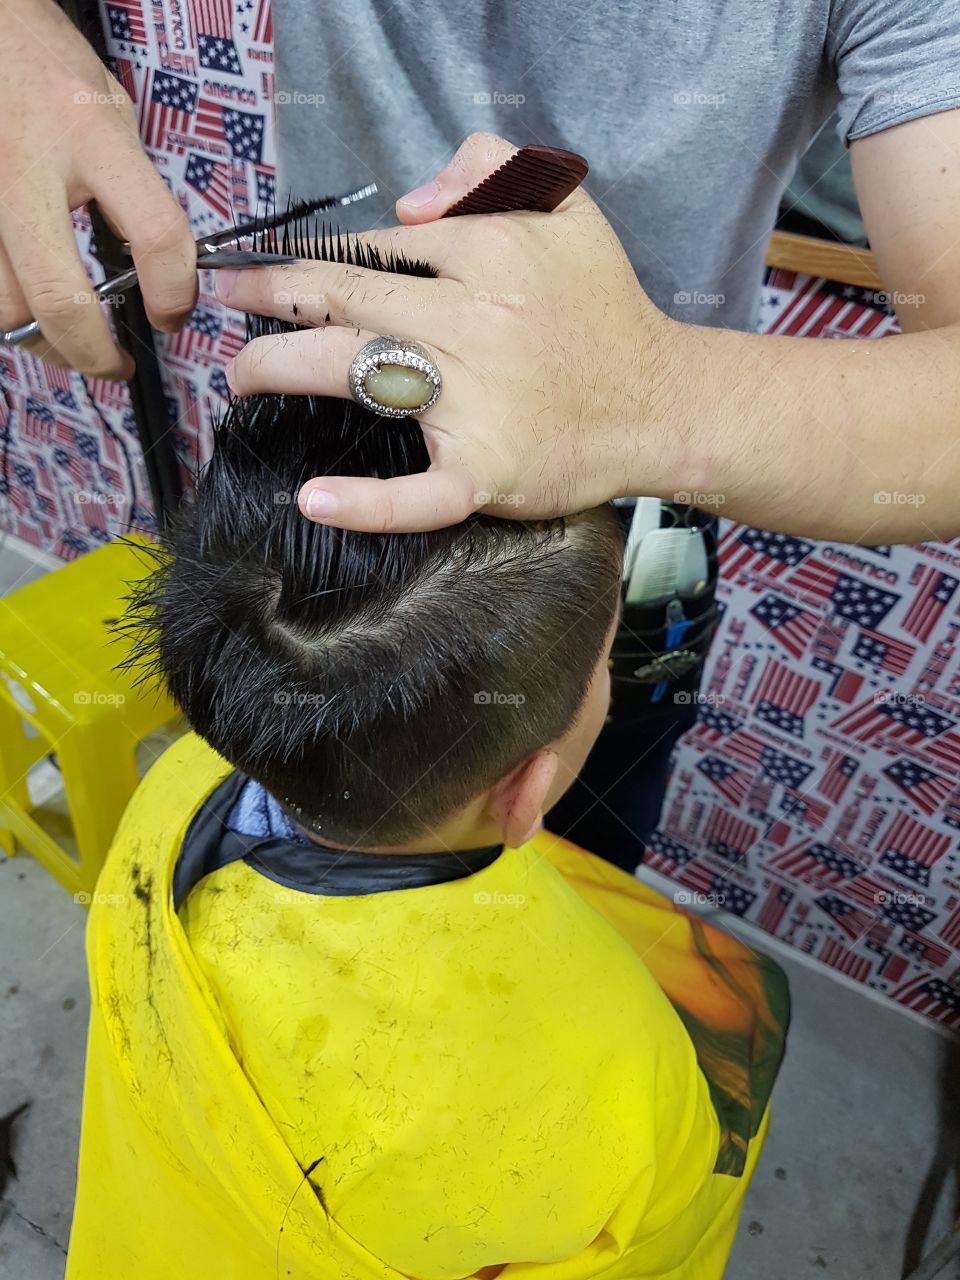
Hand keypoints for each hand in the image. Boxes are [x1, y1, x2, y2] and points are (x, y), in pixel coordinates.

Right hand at [0, 0, 196, 375]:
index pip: (155, 233)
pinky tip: (35, 314)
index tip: (173, 313)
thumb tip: (159, 274)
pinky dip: (13, 316)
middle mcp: (26, 166)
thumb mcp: (112, 116)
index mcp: (90, 136)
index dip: (175, 292)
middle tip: (115, 365)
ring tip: (75, 347)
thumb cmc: (50, 71)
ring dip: (46, 345)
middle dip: (93, 353)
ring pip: (7, 307)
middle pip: (58, 297)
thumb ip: (136, 193)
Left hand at [219, 132, 688, 531]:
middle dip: (270, 298)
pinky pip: (415, 495)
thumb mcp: (566, 206)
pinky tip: (314, 500)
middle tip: (230, 304)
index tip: (276, 271)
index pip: (374, 248)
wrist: (660, 405)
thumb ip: (490, 169)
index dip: (314, 258)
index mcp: (488, 254)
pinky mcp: (484, 471)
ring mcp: (474, 403)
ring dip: (278, 370)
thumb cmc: (605, 311)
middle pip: (341, 302)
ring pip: (352, 376)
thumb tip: (403, 202)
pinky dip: (364, 503)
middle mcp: (470, 322)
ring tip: (242, 376)